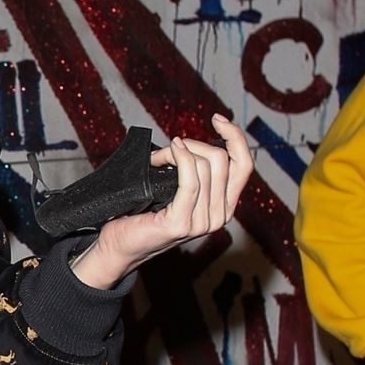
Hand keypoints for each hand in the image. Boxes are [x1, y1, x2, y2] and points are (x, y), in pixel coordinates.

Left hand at [71, 116, 254, 288]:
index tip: (217, 120)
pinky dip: (179, 158)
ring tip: (158, 157)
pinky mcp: (181, 223)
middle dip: (195, 144)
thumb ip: (197, 171)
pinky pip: (189, 180)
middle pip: (222, 160)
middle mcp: (219, 216)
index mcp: (224, 206)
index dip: (235, 136)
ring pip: (204, 166)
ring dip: (178, 152)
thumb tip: (194, 142)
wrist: (120, 244)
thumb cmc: (144, 213)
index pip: (244, 164)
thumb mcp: (178, 188)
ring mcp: (202, 222)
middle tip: (172, 147)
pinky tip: (168, 152)